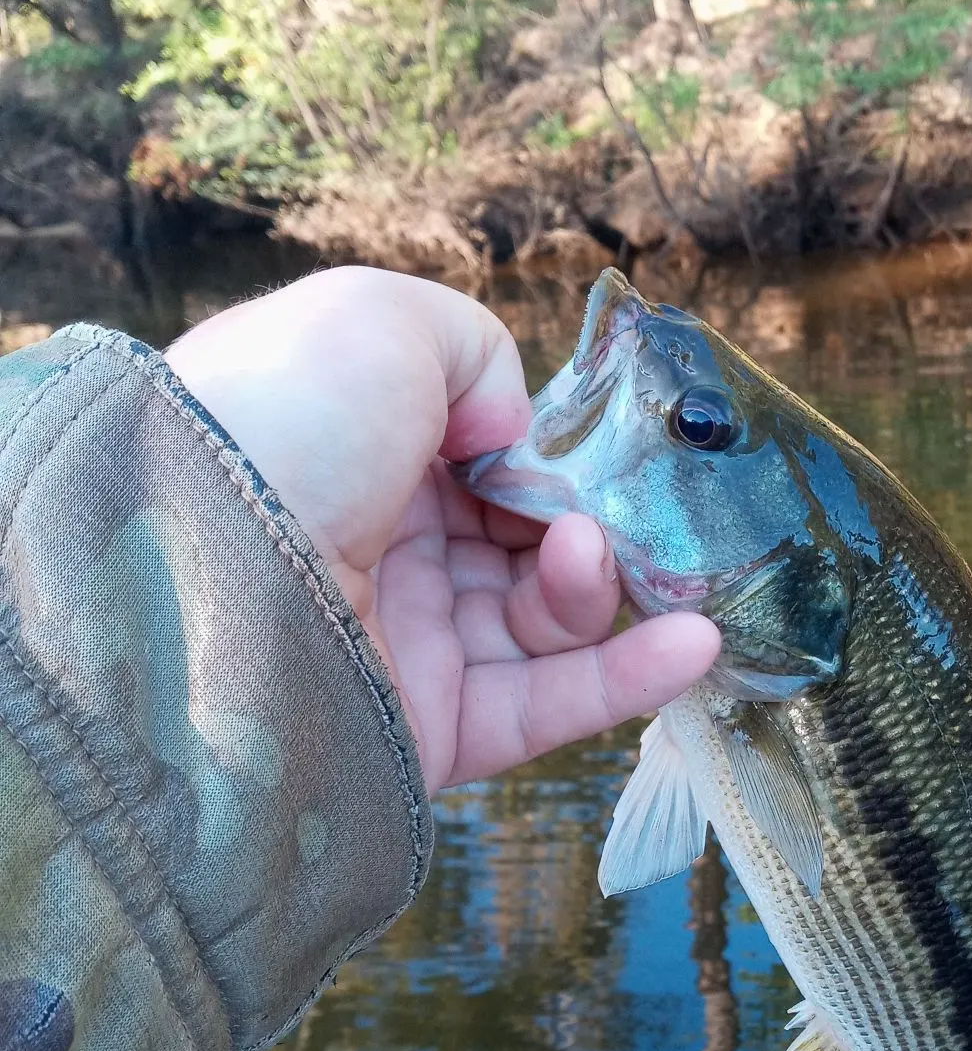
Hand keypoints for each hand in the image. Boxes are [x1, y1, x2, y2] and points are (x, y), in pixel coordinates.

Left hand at [165, 267, 719, 791]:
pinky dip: (632, 676)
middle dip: (586, 523)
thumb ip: (474, 349)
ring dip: (602, 586)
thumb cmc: (284, 420)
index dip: (546, 457)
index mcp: (361, 454)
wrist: (198, 570)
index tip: (586, 452)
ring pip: (546, 622)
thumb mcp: (380, 320)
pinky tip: (695, 644)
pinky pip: (548, 706)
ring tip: (600, 559)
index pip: (485, 461)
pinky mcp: (430, 730)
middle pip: (525, 542)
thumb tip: (513, 434)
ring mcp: (405, 644)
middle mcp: (382, 549)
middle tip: (607, 514)